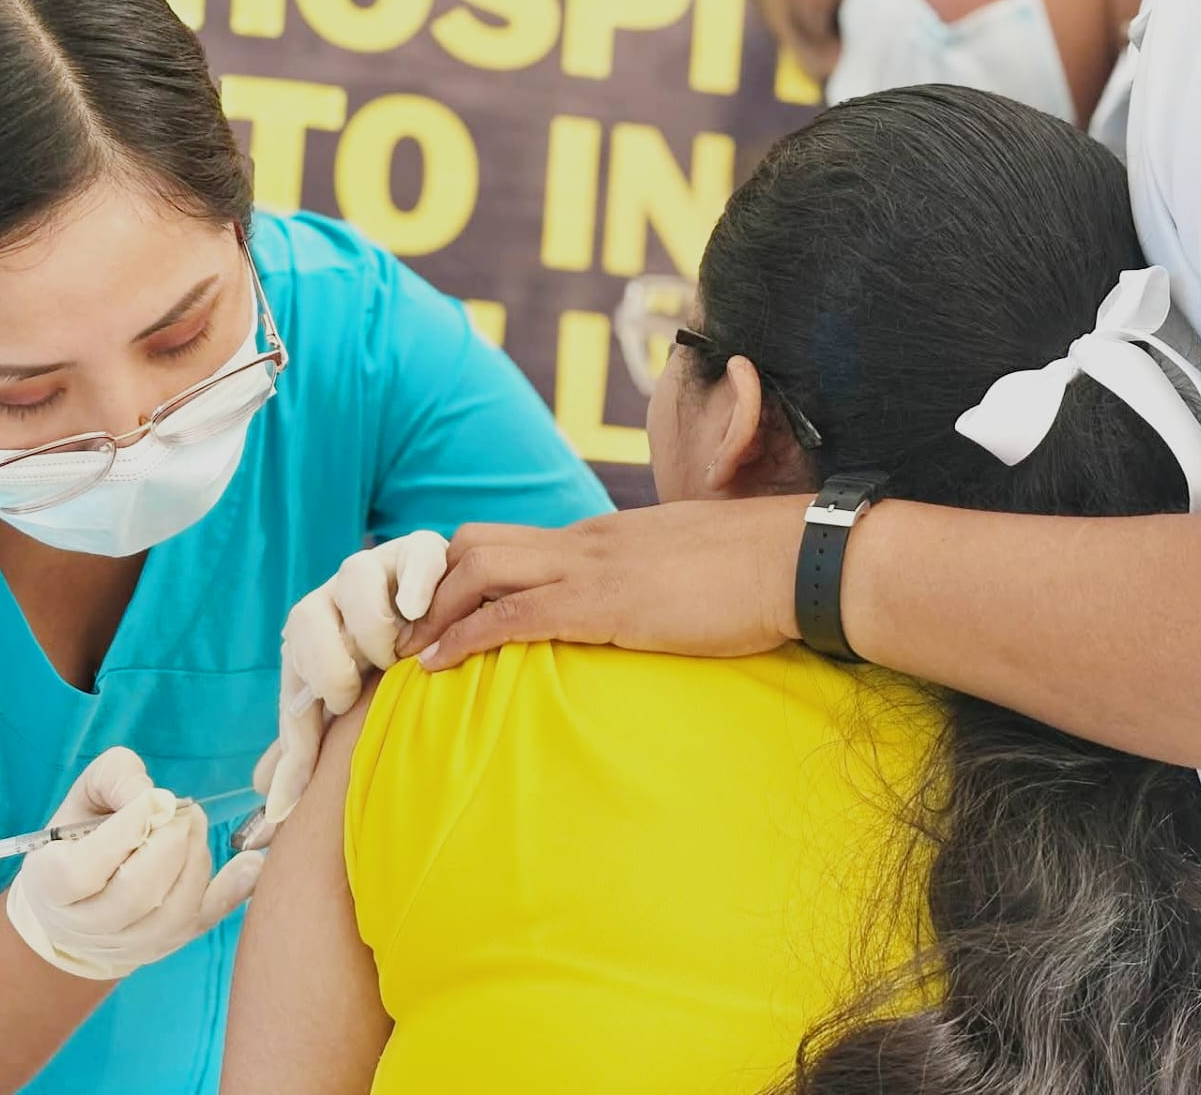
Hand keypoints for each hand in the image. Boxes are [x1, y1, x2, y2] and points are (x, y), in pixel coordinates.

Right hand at [6, 748, 264, 980]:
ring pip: (173, 910)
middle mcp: (88, 925)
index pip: (84, 870)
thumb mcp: (86, 796)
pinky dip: (233, 892)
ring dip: (196, 861)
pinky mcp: (169, 945)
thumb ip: (115, 778)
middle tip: (186, 811)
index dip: (126, 831)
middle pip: (137, 892)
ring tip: (196, 827)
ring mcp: (131, 943)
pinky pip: (205, 922)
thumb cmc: (81, 838)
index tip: (154, 801)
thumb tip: (153, 796)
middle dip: (171, 843)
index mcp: (52, 885)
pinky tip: (250, 863)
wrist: (79, 907)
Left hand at [254, 531, 448, 825]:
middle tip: (364, 686)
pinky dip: (418, 577)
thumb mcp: (341, 713)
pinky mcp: (423, 550)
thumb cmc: (380, 680)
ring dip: (372, 621)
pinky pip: (416, 552)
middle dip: (332, 657)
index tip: (342, 707)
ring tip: (399, 654)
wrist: (436, 627)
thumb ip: (305, 751)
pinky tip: (421, 609)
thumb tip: (272, 806)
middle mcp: (335, 596)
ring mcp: (378, 567)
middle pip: (308, 614)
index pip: (293, 658)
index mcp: (309, 632)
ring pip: (354, 576)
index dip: (315, 684)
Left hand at [395, 497, 811, 668]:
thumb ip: (653, 584)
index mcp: (603, 536)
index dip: (461, 573)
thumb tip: (647, 611)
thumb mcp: (689, 570)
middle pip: (475, 542)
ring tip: (405, 652)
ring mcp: (590, 567)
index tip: (436, 610)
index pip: (510, 541)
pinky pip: (510, 614)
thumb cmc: (757, 571)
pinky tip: (437, 664)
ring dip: (432, 610)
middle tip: (403, 632)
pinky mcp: (602, 603)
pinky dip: (463, 636)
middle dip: (429, 586)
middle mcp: (584, 541)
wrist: (797, 559)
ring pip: (478, 568)